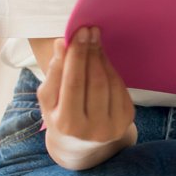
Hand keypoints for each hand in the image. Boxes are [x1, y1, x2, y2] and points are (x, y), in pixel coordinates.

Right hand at [36, 27, 135, 167]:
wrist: (81, 145)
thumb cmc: (60, 115)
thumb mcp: (49, 99)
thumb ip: (53, 73)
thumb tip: (62, 44)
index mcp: (68, 125)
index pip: (73, 83)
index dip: (77, 56)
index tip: (78, 32)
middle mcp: (93, 129)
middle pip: (94, 81)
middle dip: (91, 52)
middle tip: (89, 30)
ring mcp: (113, 126)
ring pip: (109, 82)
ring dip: (102, 57)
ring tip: (94, 40)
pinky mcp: (126, 120)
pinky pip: (119, 87)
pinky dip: (111, 69)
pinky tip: (102, 57)